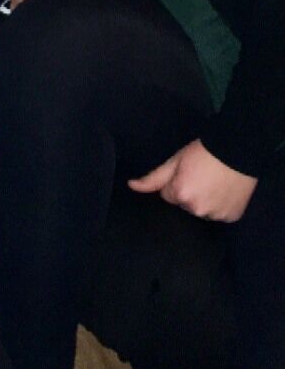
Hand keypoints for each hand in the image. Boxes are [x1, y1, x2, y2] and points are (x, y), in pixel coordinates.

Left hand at [128, 139, 256, 221]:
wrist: (238, 150)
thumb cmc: (203, 152)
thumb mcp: (175, 161)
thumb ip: (152, 178)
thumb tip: (130, 186)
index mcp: (180, 195)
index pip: (167, 195)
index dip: (175, 182)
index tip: (187, 172)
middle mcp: (197, 209)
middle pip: (184, 204)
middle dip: (188, 192)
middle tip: (202, 176)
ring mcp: (215, 215)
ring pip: (201, 210)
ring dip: (204, 200)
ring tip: (214, 183)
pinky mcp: (231, 217)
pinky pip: (218, 214)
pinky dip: (220, 206)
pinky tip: (224, 191)